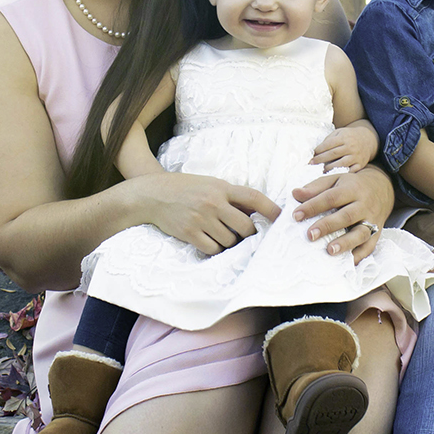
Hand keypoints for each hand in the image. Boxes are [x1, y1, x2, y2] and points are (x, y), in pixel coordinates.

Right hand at [142, 172, 279, 254]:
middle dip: (249, 234)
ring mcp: (201, 219)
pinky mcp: (190, 233)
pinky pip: (213, 249)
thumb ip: (231, 196)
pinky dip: (216, 249)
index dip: (270, 208)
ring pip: (230, 240)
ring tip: (221, 234)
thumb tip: (256, 213)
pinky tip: (210, 241)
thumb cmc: (185, 188)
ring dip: (231, 242)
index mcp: (221, 188)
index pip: (253, 197)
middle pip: (246, 226)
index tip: (281, 217)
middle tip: (245, 235)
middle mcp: (213, 203)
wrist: (153, 194)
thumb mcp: (210, 184)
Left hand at [291, 165, 393, 263]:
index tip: (296, 215)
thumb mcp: (336, 180)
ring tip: (330, 251)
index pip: (331, 197)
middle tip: (310, 235)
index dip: (313, 206)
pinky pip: (369, 246)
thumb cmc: (352, 186)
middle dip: (328, 226)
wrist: (382, 189)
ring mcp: (372, 220)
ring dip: (345, 243)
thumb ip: (316, 187)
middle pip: (347, 216)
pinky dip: (359, 256)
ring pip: (361, 233)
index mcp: (352, 189)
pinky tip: (346, 263)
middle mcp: (364, 205)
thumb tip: (295, 193)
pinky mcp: (377, 234)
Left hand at [311, 121, 378, 172]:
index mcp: (344, 137)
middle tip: (311, 164)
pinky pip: (350, 171)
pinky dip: (341, 174)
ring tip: (321, 171)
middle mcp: (351, 146)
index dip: (319, 150)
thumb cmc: (349, 137)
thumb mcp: (339, 133)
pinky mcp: (360, 164)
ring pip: (341, 164)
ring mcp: (356, 156)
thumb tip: (316, 151)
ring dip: (329, 168)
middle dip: (320, 159)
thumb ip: (329, 140)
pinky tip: (333, 176)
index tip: (312, 155)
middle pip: (333, 154)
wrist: (368, 140)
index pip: (329, 144)